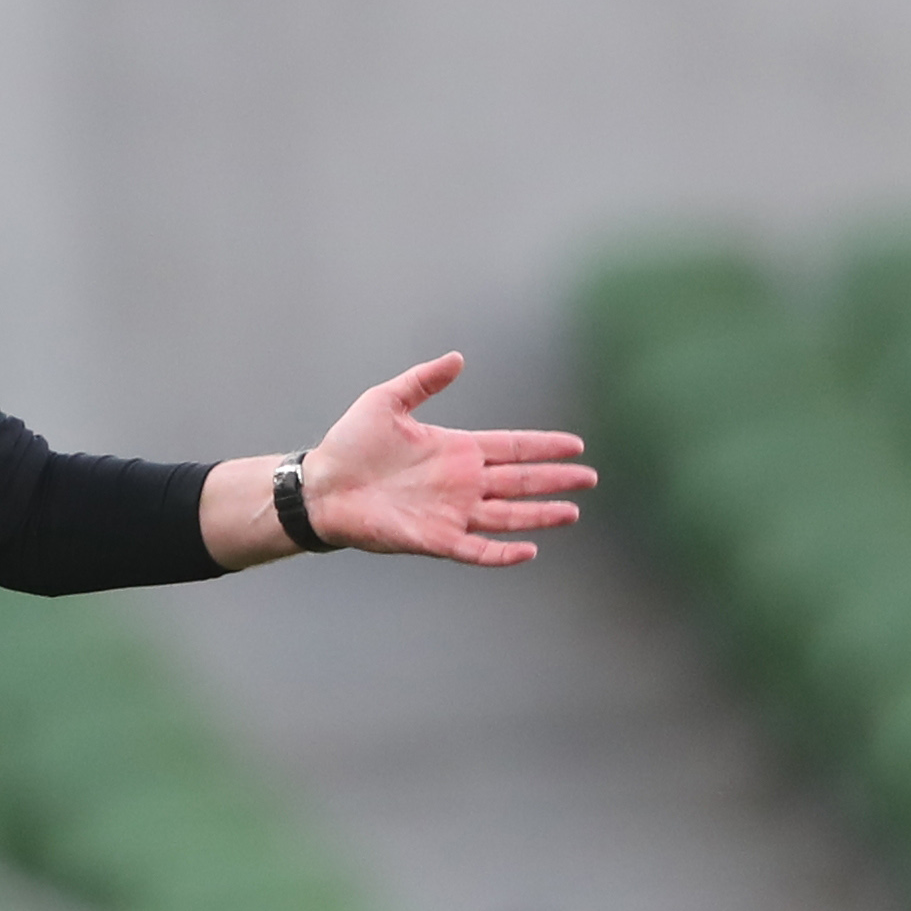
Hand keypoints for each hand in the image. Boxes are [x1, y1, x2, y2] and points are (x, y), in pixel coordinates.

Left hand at [303, 351, 593, 566]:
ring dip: (540, 515)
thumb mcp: (386, 401)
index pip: (511, 447)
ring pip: (507, 515)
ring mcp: (450, 512)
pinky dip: (502, 553)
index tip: (575, 445)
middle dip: (555, 480)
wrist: (320, 485)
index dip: (543, 446)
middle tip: (590, 478)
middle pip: (520, 481)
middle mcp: (460, 482)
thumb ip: (423, 381)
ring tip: (573, 512)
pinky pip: (476, 549)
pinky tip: (529, 550)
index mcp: (455, 449)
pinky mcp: (434, 539)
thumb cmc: (349, 445)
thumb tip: (457, 358)